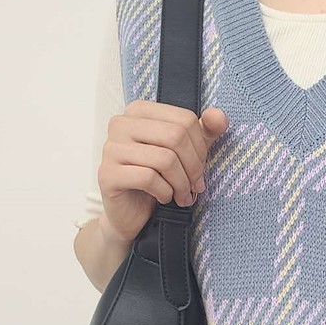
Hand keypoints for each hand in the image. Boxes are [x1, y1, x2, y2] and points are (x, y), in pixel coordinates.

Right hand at [96, 101, 229, 243]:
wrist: (130, 213)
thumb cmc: (157, 179)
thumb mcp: (186, 152)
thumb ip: (204, 132)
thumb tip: (218, 117)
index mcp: (139, 111)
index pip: (184, 119)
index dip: (200, 147)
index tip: (200, 168)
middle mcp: (121, 124)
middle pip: (176, 137)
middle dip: (193, 167)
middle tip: (195, 186)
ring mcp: (111, 148)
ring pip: (164, 159)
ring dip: (181, 183)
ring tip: (182, 196)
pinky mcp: (107, 174)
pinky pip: (149, 178)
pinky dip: (164, 192)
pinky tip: (164, 197)